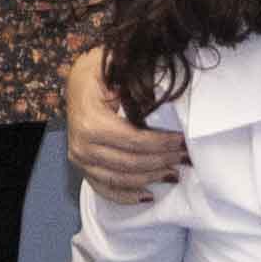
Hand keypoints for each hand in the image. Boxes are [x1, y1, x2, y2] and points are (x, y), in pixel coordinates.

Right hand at [56, 45, 186, 204]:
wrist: (75, 82)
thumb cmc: (97, 72)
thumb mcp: (114, 65)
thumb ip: (135, 81)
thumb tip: (162, 94)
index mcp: (90, 123)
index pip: (133, 141)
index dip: (160, 144)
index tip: (182, 140)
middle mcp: (82, 146)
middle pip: (130, 163)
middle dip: (161, 161)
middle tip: (184, 157)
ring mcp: (80, 159)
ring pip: (121, 179)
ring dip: (150, 178)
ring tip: (174, 173)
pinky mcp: (82, 167)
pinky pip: (104, 189)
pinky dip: (126, 196)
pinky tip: (148, 195)